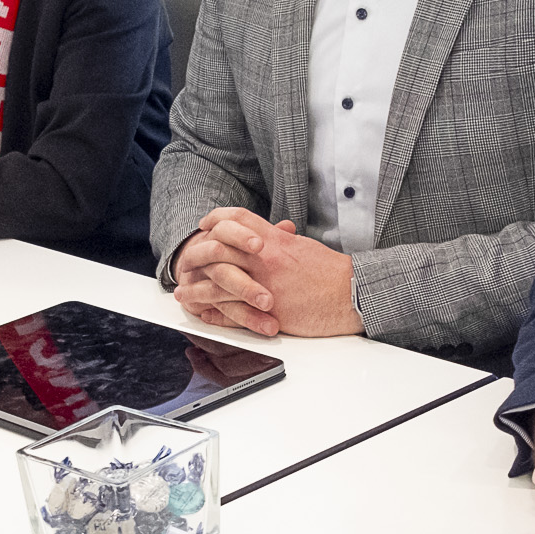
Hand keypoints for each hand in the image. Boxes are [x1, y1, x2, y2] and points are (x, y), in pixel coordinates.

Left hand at [170, 207, 359, 336]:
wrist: (351, 294)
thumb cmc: (330, 272)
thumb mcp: (302, 247)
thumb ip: (280, 240)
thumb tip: (267, 235)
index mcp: (274, 241)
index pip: (236, 221)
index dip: (216, 220)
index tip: (204, 225)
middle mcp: (265, 259)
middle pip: (218, 249)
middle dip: (195, 256)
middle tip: (185, 262)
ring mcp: (265, 285)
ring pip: (219, 283)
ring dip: (196, 289)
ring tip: (183, 293)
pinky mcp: (269, 310)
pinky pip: (233, 311)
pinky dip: (215, 313)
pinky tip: (204, 313)